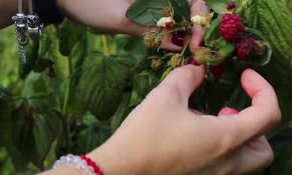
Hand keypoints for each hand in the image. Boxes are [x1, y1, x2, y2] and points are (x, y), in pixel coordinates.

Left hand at [57, 0, 209, 51]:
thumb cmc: (90, 3)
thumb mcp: (122, 20)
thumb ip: (153, 31)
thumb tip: (181, 45)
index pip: (194, 0)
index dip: (200, 20)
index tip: (197, 43)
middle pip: (189, 6)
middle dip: (196, 28)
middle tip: (195, 53)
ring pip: (178, 13)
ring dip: (185, 31)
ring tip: (187, 52)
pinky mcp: (145, 5)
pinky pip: (165, 16)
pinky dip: (171, 30)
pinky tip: (172, 45)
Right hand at [89, 65, 281, 174]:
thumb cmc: (144, 136)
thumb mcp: (165, 96)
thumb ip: (188, 77)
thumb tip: (199, 71)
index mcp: (227, 139)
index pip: (269, 115)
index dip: (264, 90)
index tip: (244, 77)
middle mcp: (227, 165)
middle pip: (265, 151)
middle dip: (257, 127)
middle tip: (229, 110)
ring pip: (243, 163)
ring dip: (236, 139)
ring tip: (203, 122)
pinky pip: (220, 170)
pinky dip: (216, 152)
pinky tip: (185, 140)